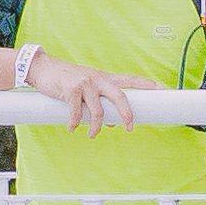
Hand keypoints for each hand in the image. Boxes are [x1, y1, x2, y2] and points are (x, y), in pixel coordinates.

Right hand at [27, 52, 141, 133]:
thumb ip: (99, 102)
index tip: (162, 88)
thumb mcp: (87, 87)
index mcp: (104, 78)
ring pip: (99, 112)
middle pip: (120, 97)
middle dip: (127, 114)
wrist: (42, 68)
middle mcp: (98, 79)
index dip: (147, 84)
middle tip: (130, 129)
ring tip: (92, 135)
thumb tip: (110, 123)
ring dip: (97, 128)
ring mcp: (85, 84)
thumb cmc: (66, 80)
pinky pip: (77, 114)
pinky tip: (72, 129)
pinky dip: (75, 124)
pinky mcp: (70, 90)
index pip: (130, 79)